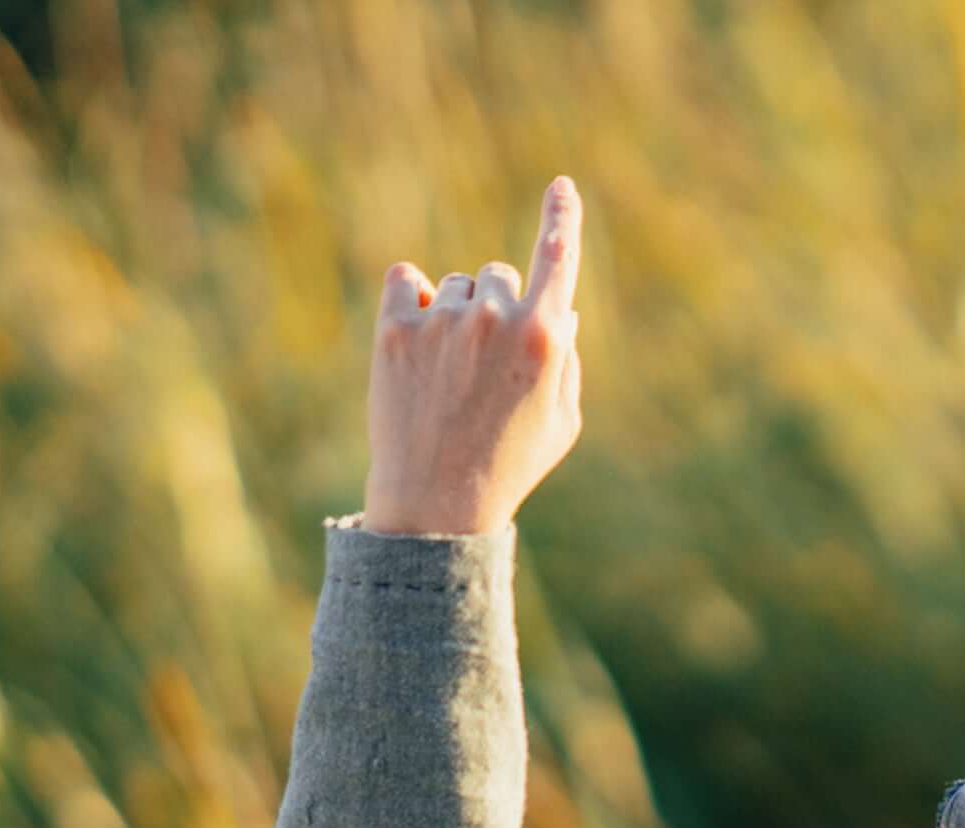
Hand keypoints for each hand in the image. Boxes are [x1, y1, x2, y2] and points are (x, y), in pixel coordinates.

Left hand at [361, 176, 586, 536]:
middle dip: (496, 305)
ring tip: (448, 373)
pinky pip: (406, 280)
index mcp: (546, 339)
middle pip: (499, 273)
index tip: (561, 186)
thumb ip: (568, 360)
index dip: (561, 218)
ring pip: (456, 285)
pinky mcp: (397, 329)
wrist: (435, 502)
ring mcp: (445, 322)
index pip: (557, 259)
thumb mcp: (562, 422)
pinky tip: (414, 339)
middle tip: (483, 363)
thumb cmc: (509, 465)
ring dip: (455, 314)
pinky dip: (410, 300)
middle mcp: (496, 319)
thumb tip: (562, 308)